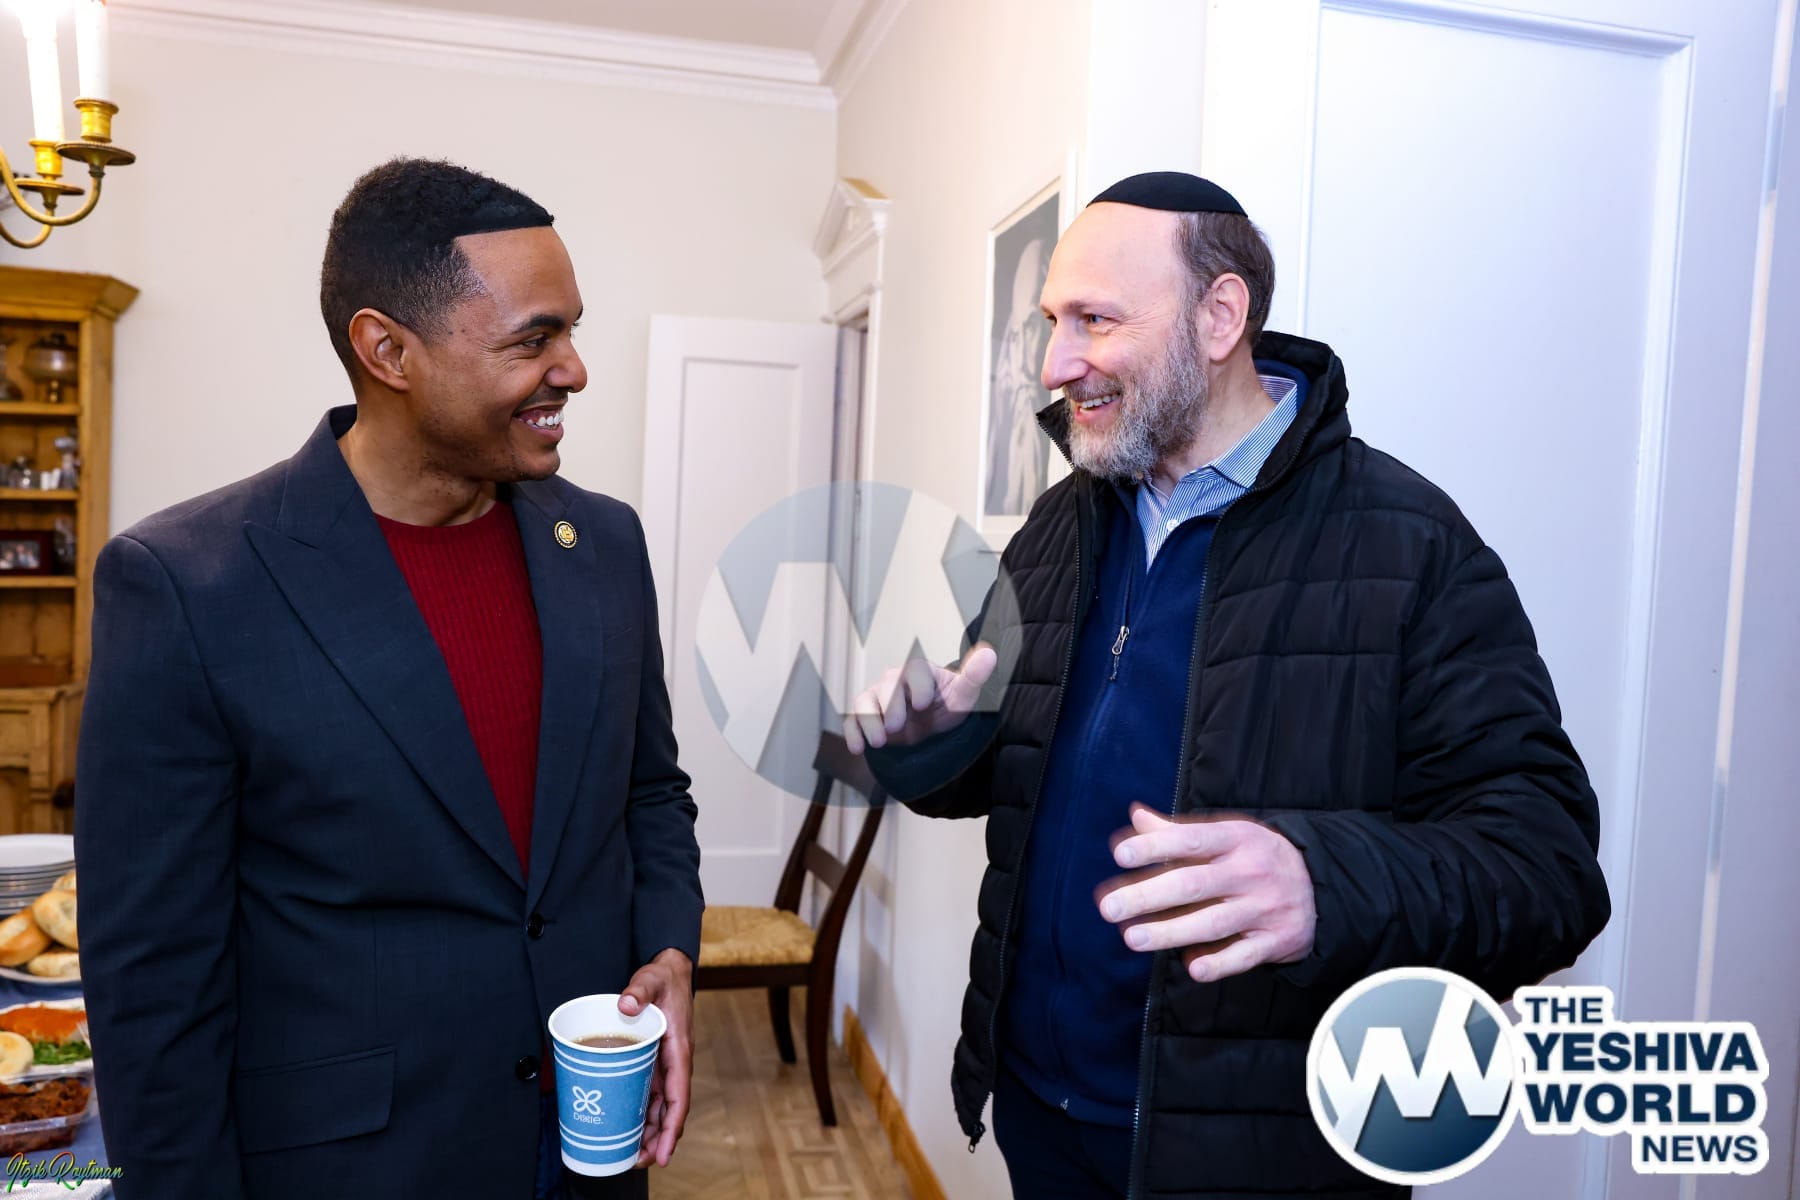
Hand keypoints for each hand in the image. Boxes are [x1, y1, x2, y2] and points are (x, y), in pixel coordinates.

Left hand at [619, 948, 692, 1166]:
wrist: (669, 971)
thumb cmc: (663, 978)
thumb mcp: (651, 979)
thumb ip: (639, 990)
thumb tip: (626, 1004)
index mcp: (679, 1049)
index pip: (679, 1095)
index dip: (672, 1127)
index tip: (663, 1153)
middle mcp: (675, 1063)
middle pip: (671, 1110)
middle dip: (659, 1140)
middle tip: (639, 1162)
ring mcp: (665, 1065)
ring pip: (661, 1107)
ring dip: (650, 1133)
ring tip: (632, 1156)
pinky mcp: (654, 1063)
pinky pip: (652, 1096)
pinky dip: (644, 1116)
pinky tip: (630, 1130)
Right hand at [842, 642, 996, 753]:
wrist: (934, 730)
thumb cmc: (948, 707)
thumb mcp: (964, 695)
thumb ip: (974, 676)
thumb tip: (990, 654)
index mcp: (919, 673)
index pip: (913, 671)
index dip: (916, 686)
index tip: (923, 705)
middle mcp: (894, 682)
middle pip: (885, 686)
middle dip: (889, 706)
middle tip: (896, 727)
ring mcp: (878, 700)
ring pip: (863, 701)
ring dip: (868, 720)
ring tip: (879, 742)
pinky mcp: (867, 719)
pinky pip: (852, 721)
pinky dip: (853, 734)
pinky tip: (858, 749)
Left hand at [1097, 805, 1316, 982]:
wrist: (1319, 884)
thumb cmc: (1254, 857)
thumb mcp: (1225, 836)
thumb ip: (1177, 832)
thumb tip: (1136, 817)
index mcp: (1235, 839)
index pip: (1190, 840)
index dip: (1155, 846)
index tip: (1121, 855)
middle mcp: (1249, 872)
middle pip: (1193, 884)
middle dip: (1148, 896)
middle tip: (1109, 908)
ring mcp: (1264, 907)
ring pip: (1213, 923)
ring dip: (1170, 932)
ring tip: (1132, 938)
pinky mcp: (1276, 940)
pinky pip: (1245, 956)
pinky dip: (1219, 963)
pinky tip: (1192, 968)